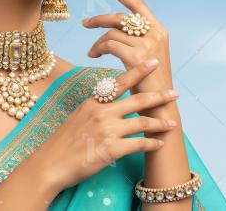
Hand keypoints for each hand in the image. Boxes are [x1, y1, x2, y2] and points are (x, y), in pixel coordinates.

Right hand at [30, 61, 179, 194]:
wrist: (50, 164)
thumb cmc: (63, 142)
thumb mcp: (78, 116)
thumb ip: (96, 106)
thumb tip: (110, 99)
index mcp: (94, 102)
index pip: (120, 82)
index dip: (139, 71)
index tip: (154, 63)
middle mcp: (102, 113)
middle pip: (138, 100)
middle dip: (159, 96)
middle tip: (175, 93)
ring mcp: (107, 131)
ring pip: (142, 122)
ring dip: (160, 123)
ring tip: (172, 123)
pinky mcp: (111, 150)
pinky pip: (139, 144)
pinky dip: (152, 144)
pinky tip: (159, 144)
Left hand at [82, 0, 172, 93]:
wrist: (159, 105)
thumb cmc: (150, 84)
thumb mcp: (148, 57)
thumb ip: (138, 40)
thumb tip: (116, 30)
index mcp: (159, 31)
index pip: (138, 5)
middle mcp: (155, 34)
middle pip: (121, 17)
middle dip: (100, 19)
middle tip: (85, 24)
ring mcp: (147, 44)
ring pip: (112, 33)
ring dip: (97, 42)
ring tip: (92, 52)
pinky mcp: (136, 56)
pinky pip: (109, 44)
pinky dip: (98, 49)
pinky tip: (94, 56)